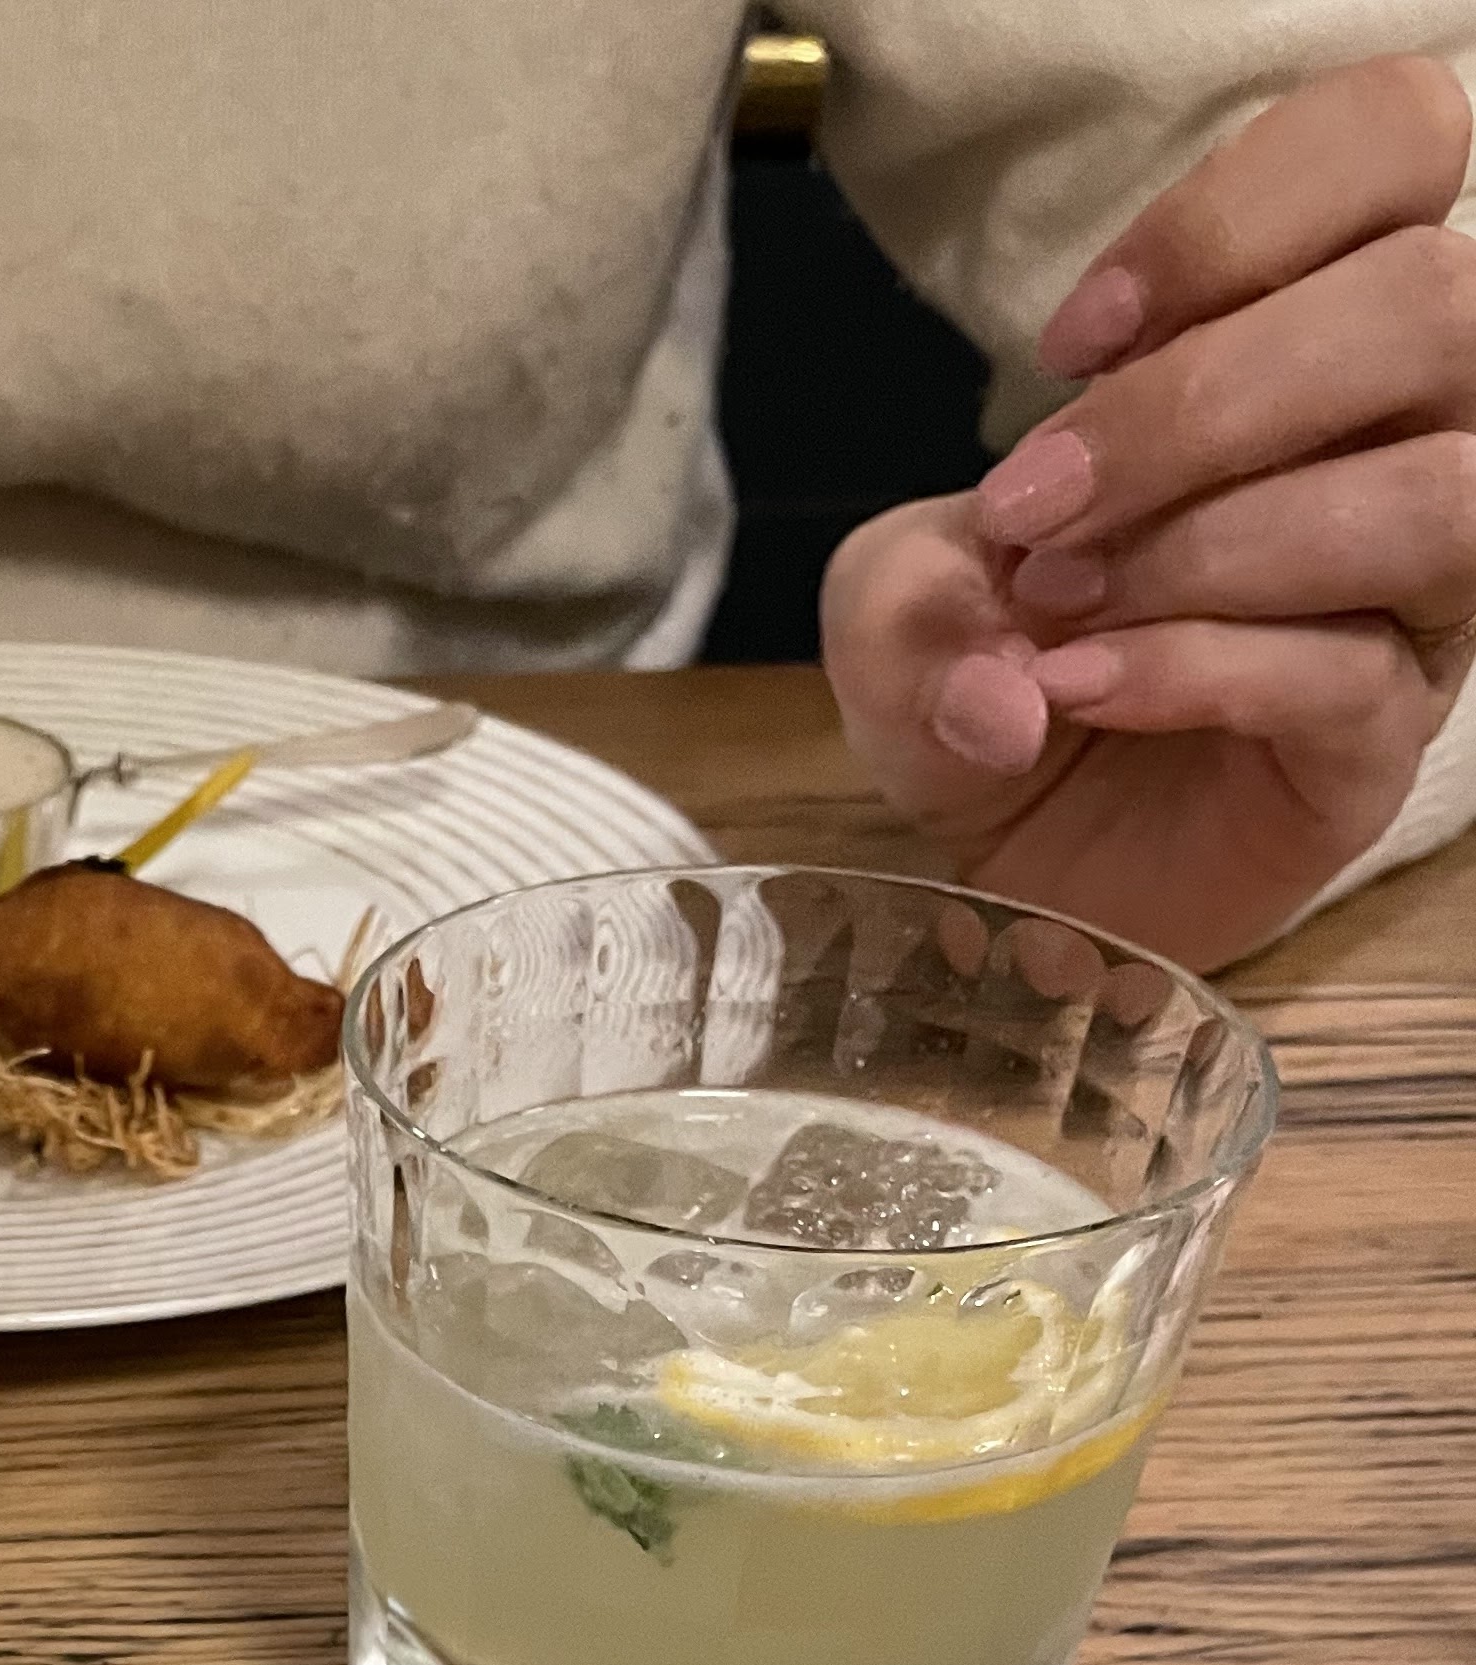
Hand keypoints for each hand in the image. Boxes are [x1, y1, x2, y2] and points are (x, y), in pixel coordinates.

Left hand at [822, 54, 1475, 969]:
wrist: (1007, 857)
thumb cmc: (995, 668)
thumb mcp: (903, 592)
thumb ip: (911, 579)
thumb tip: (1002, 670)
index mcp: (1330, 327)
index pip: (1394, 145)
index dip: (1239, 214)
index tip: (1071, 340)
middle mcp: (1421, 435)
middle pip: (1431, 308)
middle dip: (1203, 400)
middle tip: (1036, 506)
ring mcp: (1423, 597)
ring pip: (1434, 497)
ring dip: (1216, 540)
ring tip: (1063, 604)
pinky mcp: (1385, 742)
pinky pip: (1348, 674)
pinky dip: (1192, 668)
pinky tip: (1078, 686)